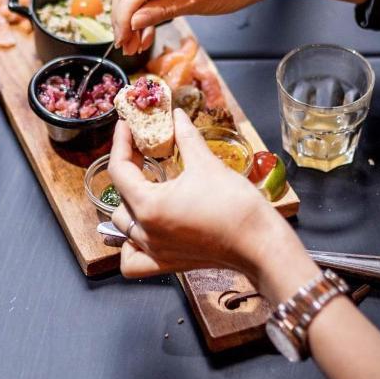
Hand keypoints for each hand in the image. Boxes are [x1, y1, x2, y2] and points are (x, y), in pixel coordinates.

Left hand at [109, 110, 310, 289]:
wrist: (260, 243)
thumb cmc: (235, 205)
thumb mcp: (206, 163)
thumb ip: (185, 136)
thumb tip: (177, 115)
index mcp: (149, 206)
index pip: (119, 171)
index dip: (120, 144)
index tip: (125, 126)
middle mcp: (146, 232)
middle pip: (120, 197)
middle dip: (128, 170)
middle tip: (142, 150)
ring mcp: (156, 251)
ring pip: (124, 227)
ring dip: (129, 204)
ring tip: (146, 185)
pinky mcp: (169, 263)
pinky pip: (133, 260)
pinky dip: (132, 245)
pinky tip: (144, 230)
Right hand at [111, 0, 278, 55]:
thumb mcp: (203, 3)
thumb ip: (166, 10)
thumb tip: (134, 22)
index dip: (125, 14)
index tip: (122, 39)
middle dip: (123, 14)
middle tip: (124, 43)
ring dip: (131, 11)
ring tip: (133, 42)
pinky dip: (145, 2)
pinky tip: (145, 27)